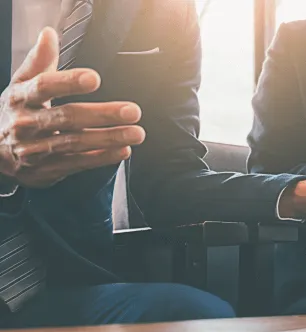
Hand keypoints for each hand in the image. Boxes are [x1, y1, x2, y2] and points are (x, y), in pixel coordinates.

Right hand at [0, 27, 145, 188]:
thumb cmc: (16, 113)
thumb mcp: (21, 85)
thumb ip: (39, 62)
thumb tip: (49, 34)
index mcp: (21, 98)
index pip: (44, 87)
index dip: (69, 82)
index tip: (94, 79)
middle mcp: (29, 124)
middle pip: (68, 117)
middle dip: (103, 114)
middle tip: (133, 111)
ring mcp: (39, 149)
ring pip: (77, 143)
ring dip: (109, 138)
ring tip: (136, 133)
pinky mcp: (49, 169)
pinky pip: (79, 163)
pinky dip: (102, 158)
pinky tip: (123, 150)